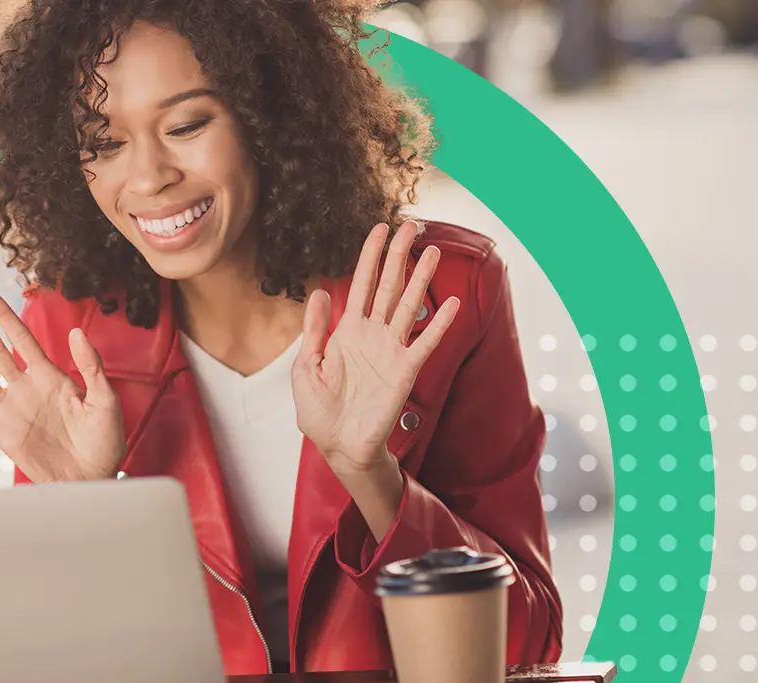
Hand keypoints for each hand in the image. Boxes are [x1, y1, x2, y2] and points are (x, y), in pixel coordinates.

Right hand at [0, 289, 125, 483]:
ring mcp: (12, 410)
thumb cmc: (104, 440)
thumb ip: (91, 367)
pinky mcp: (3, 435)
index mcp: (50, 376)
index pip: (22, 338)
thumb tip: (76, 332)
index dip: (5, 315)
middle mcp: (26, 388)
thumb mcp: (105, 400)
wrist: (92, 477)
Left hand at [292, 221, 459, 475]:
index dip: (370, 257)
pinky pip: (424, 342)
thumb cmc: (320, 411)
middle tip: (411, 226)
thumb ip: (314, 328)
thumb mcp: (306, 365)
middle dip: (399, 256)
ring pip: (409, 305)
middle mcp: (372, 335)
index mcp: (347, 331)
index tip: (379, 229)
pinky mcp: (405, 371)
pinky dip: (438, 324)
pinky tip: (450, 303)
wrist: (337, 445)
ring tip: (433, 252)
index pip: (361, 284)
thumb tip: (318, 291)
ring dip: (420, 279)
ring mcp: (391, 350)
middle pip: (389, 286)